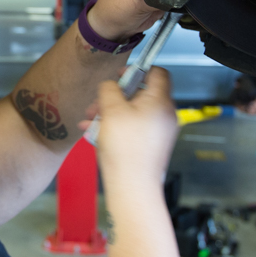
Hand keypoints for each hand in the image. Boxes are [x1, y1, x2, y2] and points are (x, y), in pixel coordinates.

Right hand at [79, 67, 177, 194]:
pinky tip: (95, 133)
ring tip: (89, 120)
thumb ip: (110, 89)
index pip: (158, 73)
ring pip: (134, 112)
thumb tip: (111, 85)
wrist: (133, 187)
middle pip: (141, 94)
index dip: (138, 70)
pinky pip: (135, 128)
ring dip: (111, 112)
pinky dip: (117, 127)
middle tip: (96, 104)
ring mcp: (160, 131)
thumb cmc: (125, 148)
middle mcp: (165, 114)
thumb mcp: (112, 110)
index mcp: (161, 101)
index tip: (119, 76)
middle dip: (115, 97)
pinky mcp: (153, 146)